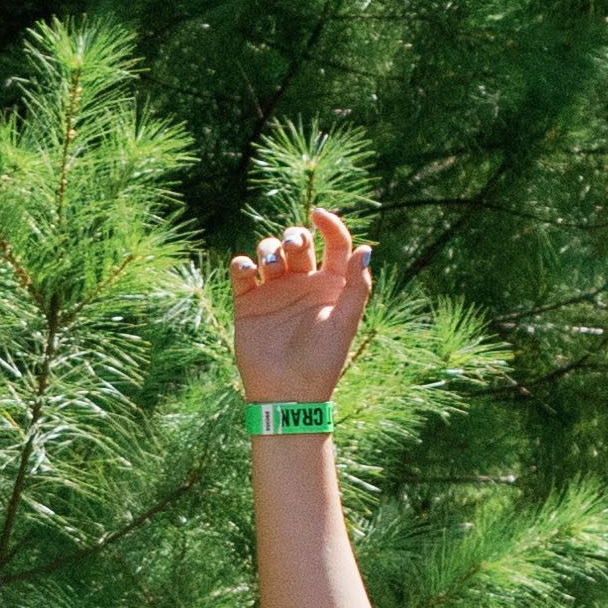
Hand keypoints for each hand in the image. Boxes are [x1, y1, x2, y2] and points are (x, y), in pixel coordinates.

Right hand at [233, 208, 370, 407]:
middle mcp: (303, 284)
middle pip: (298, 242)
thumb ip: (357, 286)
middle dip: (294, 236)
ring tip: (272, 268)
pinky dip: (242, 263)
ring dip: (270, 249)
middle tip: (293, 250)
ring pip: (270, 251)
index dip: (330, 225)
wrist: (287, 392)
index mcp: (331, 286)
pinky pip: (242, 271)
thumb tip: (365, 250)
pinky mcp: (248, 302)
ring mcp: (274, 291)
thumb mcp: (345, 323)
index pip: (334, 244)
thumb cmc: (322, 361)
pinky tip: (248, 271)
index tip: (318, 214)